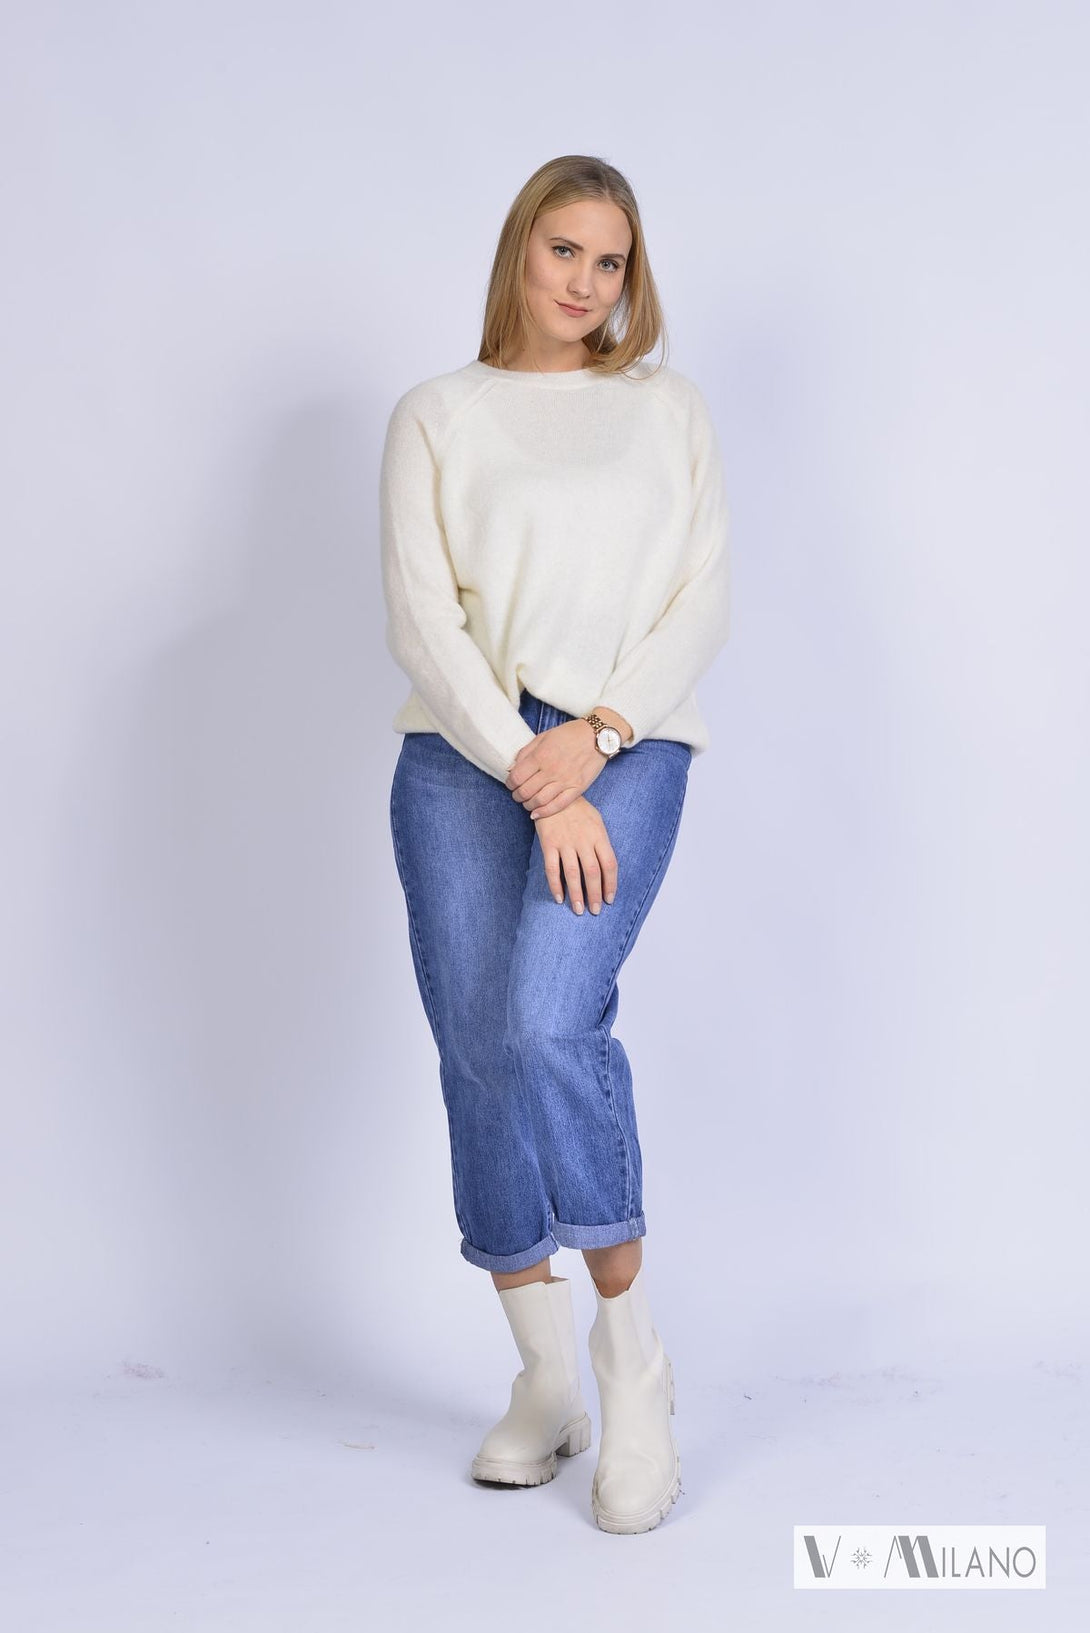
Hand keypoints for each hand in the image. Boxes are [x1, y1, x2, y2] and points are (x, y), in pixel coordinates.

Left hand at [505, 709, 631, 819]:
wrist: (598, 736)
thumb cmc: (569, 734)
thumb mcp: (543, 736)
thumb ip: (526, 752)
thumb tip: (512, 767)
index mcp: (541, 755)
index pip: (517, 777)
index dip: (510, 783)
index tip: (511, 784)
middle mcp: (551, 769)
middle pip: (526, 791)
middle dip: (517, 796)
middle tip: (517, 794)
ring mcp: (565, 780)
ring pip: (539, 801)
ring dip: (528, 805)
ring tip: (527, 802)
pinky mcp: (577, 788)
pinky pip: (558, 805)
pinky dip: (544, 812)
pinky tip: (537, 813)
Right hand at [533, 796, 617, 915]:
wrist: (553, 793)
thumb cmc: (578, 809)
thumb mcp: (597, 821)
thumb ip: (601, 843)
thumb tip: (606, 870)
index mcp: (599, 835)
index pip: (609, 864)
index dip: (611, 884)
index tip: (609, 899)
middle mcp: (584, 840)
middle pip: (593, 872)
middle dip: (595, 894)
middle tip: (595, 911)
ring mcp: (565, 842)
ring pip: (573, 873)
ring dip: (576, 894)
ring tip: (578, 910)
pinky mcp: (549, 844)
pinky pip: (552, 869)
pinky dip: (555, 885)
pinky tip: (559, 898)